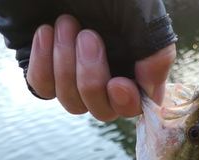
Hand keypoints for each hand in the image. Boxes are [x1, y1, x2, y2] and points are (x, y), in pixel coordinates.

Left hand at [27, 15, 175, 121]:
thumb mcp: (136, 6)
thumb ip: (155, 49)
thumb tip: (151, 92)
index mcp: (132, 60)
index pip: (137, 103)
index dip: (128, 102)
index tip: (117, 83)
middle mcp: (105, 71)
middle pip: (103, 110)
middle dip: (92, 81)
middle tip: (87, 35)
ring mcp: (72, 74)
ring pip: (73, 103)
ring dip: (67, 66)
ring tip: (66, 22)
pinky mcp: (43, 69)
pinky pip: (43, 90)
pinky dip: (44, 65)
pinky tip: (45, 31)